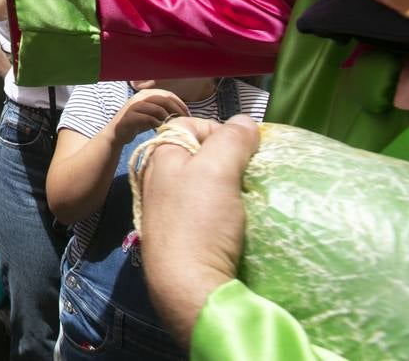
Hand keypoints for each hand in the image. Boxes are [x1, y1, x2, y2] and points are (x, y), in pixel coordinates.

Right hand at [109, 88, 190, 148]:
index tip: (188, 114)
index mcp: (146, 93)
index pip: (168, 94)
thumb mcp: (151, 114)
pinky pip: (148, 118)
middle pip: (164, 99)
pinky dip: (156, 123)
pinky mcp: (129, 116)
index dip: (180, 104)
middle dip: (177, 110)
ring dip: (167, 117)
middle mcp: (140, 97)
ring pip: (157, 108)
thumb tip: (182, 112)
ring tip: (171, 125)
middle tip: (184, 121)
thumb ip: (163, 110)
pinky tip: (159, 129)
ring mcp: (134, 106)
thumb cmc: (137, 124)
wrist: (117, 133)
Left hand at [139, 115, 258, 344]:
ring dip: (230, 188)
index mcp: (160, 157)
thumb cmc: (199, 221)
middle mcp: (159, 179)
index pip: (188, 124)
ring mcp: (169, 209)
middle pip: (200, 155)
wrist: (187, 286)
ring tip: (247, 199)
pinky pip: (207, 211)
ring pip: (206, 185)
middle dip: (229, 160)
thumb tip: (245, 122)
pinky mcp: (182, 235)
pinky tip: (238, 222)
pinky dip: (225, 211)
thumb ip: (231, 140)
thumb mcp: (218, 170)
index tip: (242, 149)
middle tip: (250, 175)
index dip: (218, 129)